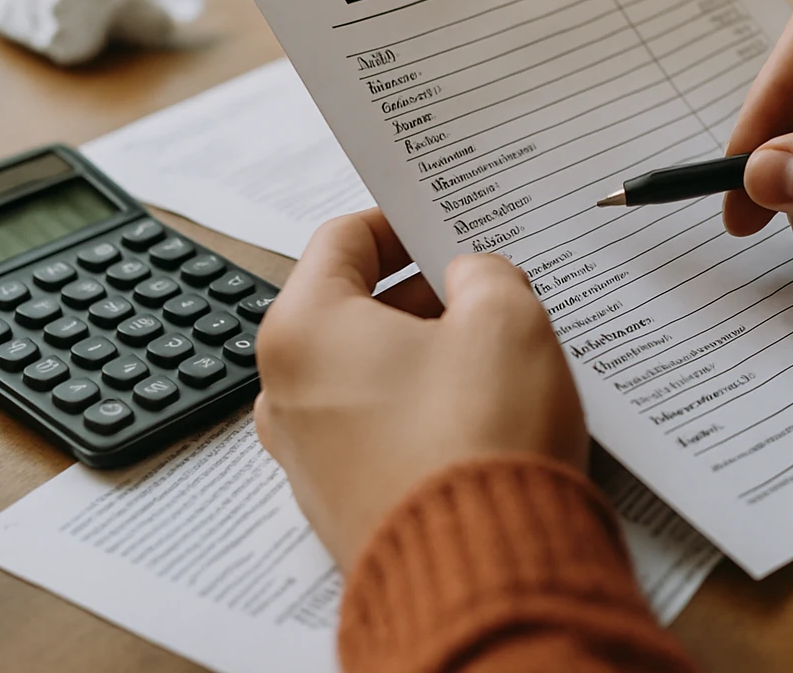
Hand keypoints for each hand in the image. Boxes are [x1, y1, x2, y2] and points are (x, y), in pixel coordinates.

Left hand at [253, 208, 585, 570]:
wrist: (481, 573)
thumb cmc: (478, 441)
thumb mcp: (505, 319)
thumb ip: (486, 274)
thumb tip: (474, 278)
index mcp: (304, 330)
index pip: (342, 240)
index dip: (400, 220)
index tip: (440, 221)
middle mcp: (287, 393)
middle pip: (351, 309)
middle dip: (422, 291)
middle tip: (483, 283)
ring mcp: (310, 456)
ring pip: (367, 372)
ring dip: (426, 351)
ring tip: (493, 348)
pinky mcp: (344, 502)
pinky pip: (379, 429)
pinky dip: (422, 408)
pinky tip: (481, 409)